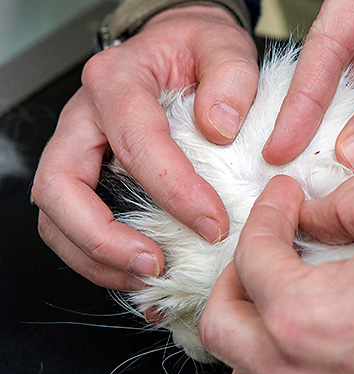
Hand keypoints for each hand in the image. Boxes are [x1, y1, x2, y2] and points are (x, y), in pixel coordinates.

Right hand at [31, 5, 258, 289]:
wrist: (178, 50)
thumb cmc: (198, 52)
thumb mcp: (224, 47)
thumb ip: (231, 78)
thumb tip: (219, 128)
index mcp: (118, 81)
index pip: (137, 143)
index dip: (174, 192)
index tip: (213, 226)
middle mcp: (84, 116)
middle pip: (61, 186)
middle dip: (103, 237)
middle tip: (154, 266)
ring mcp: (78, 147)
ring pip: (55, 214)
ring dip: (94, 257)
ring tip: (145, 279)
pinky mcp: (85, 172)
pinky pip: (71, 222)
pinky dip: (97, 257)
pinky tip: (136, 274)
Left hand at [201, 175, 353, 373]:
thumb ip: (349, 202)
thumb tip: (315, 210)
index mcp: (306, 314)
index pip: (253, 257)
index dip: (265, 216)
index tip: (283, 201)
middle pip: (222, 323)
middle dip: (235, 276)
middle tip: (266, 252)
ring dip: (245, 341)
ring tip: (275, 312)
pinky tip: (306, 357)